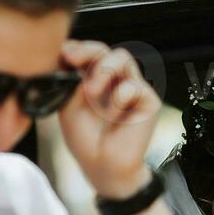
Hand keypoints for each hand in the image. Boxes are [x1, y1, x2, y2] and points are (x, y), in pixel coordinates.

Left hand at [57, 40, 160, 198]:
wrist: (103, 167)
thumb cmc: (86, 140)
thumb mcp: (68, 106)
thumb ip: (71, 80)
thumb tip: (69, 52)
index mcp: (98, 80)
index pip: (92, 53)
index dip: (79, 47)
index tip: (64, 53)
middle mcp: (117, 81)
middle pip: (108, 50)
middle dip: (89, 51)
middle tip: (73, 60)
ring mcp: (134, 88)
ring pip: (123, 58)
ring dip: (103, 70)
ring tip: (90, 92)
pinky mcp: (148, 100)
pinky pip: (132, 86)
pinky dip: (116, 100)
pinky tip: (112, 117)